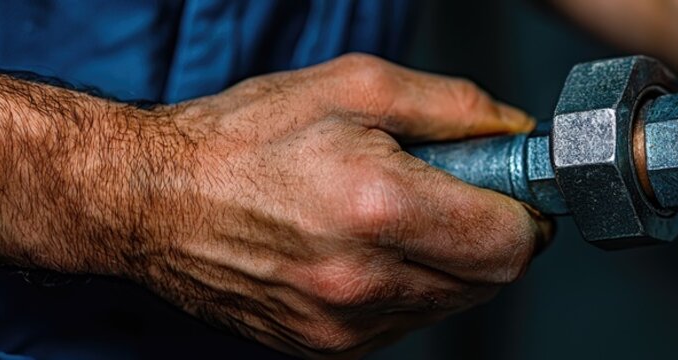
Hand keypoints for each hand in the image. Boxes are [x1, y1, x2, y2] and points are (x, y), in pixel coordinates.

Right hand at [0, 54, 548, 357]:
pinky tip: (367, 248)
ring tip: (396, 215)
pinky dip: (408, 286)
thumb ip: (455, 109)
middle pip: (490, 279)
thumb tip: (514, 133)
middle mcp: (363, 280)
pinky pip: (406, 322)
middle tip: (453, 192)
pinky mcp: (327, 348)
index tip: (512, 189)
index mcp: (376, 207)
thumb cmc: (243, 139)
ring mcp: (344, 324)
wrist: (152, 199)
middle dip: (490, 234)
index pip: (508, 242)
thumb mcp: (356, 86)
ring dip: (448, 261)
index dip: (525, 212)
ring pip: (450, 303)